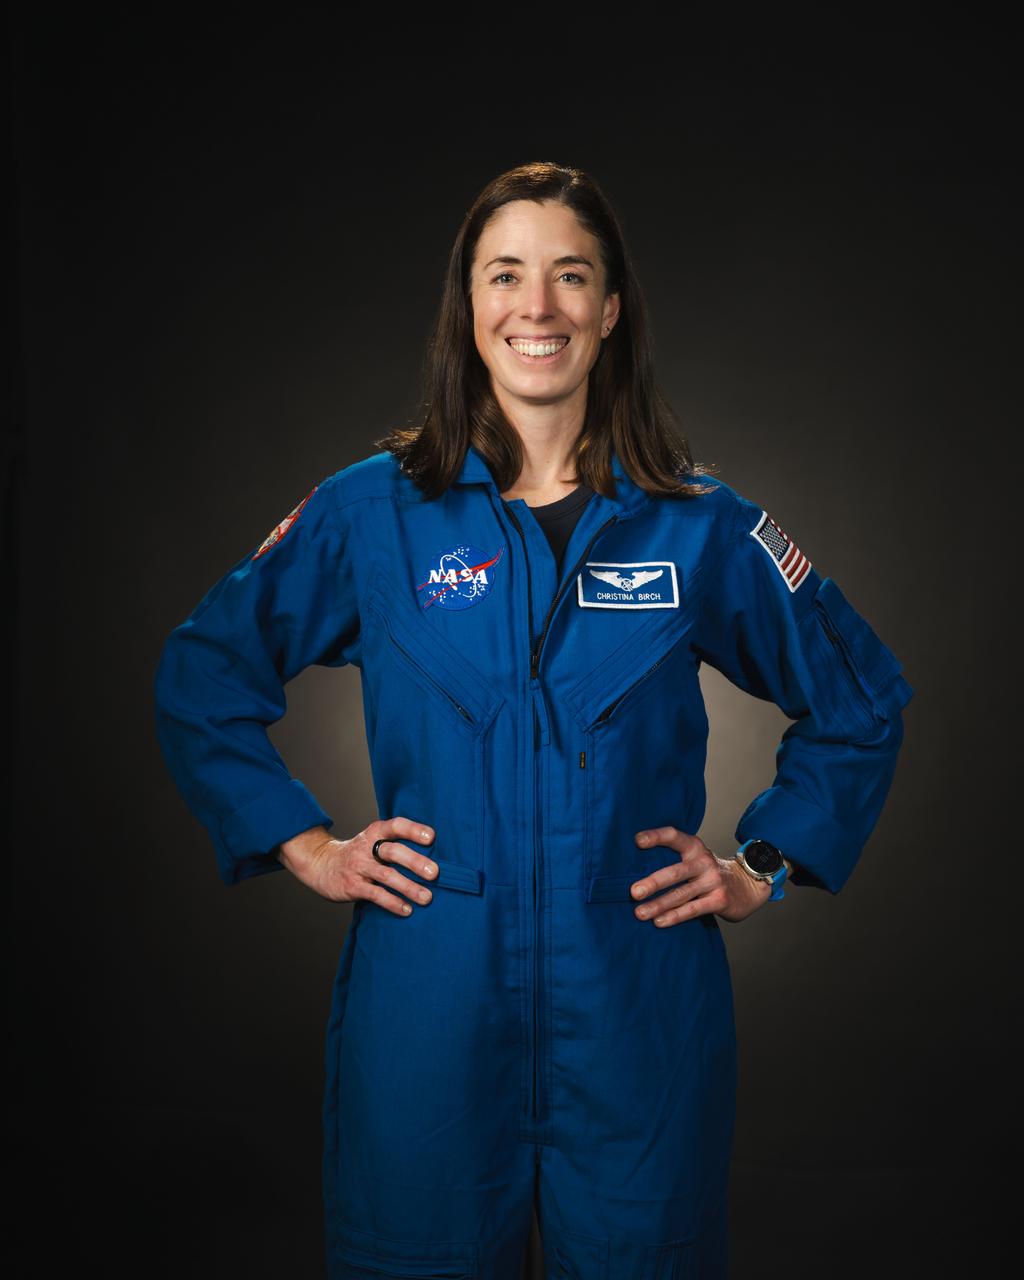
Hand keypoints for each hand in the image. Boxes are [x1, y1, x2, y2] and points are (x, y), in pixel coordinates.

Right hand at [276, 817, 437, 914]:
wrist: (320, 864)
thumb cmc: (358, 854)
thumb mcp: (372, 840)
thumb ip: (394, 844)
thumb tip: (432, 855)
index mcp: (374, 832)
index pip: (395, 826)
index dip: (413, 830)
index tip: (432, 837)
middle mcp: (366, 847)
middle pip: (393, 851)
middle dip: (415, 862)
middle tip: (435, 873)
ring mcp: (359, 867)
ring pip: (387, 876)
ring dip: (408, 887)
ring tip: (427, 897)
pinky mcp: (353, 886)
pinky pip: (375, 895)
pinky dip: (392, 903)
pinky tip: (407, 909)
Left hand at [629, 826, 771, 926]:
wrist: (748, 885)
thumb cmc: (710, 872)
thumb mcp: (697, 858)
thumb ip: (675, 859)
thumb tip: (635, 868)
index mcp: (695, 848)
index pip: (674, 836)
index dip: (656, 836)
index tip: (637, 841)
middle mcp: (704, 862)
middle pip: (676, 872)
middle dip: (653, 882)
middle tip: (633, 892)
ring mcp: (713, 882)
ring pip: (681, 894)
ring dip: (658, 905)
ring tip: (639, 913)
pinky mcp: (719, 900)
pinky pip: (692, 910)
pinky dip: (674, 916)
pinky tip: (659, 922)